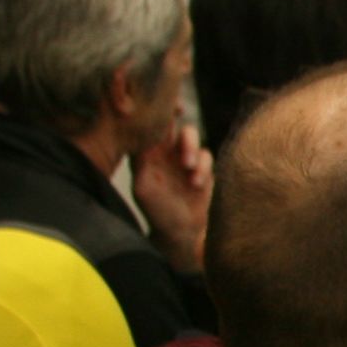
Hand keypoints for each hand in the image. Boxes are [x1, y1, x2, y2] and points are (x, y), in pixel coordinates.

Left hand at [132, 126, 211, 266]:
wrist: (182, 233)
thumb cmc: (158, 213)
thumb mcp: (143, 189)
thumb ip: (141, 163)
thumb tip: (141, 139)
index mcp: (144, 154)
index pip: (145, 127)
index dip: (151, 115)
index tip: (158, 113)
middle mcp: (162, 152)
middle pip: (169, 123)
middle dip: (173, 120)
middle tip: (178, 132)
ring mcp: (182, 158)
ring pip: (189, 134)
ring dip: (190, 147)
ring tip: (187, 167)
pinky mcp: (201, 166)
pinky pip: (205, 154)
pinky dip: (202, 165)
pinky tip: (196, 183)